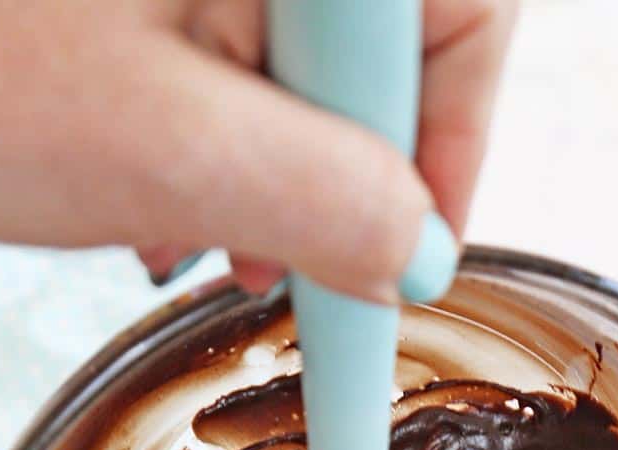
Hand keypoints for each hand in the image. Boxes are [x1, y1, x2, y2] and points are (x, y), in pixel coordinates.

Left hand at [0, 0, 517, 300]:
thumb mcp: (160, 152)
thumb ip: (325, 204)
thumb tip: (414, 252)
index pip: (466, 11)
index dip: (456, 147)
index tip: (411, 252)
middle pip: (383, 29)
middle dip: (347, 158)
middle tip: (288, 256)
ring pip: (299, 32)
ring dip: (270, 142)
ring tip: (192, 219)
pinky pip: (227, 15)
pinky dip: (208, 98)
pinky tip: (151, 158)